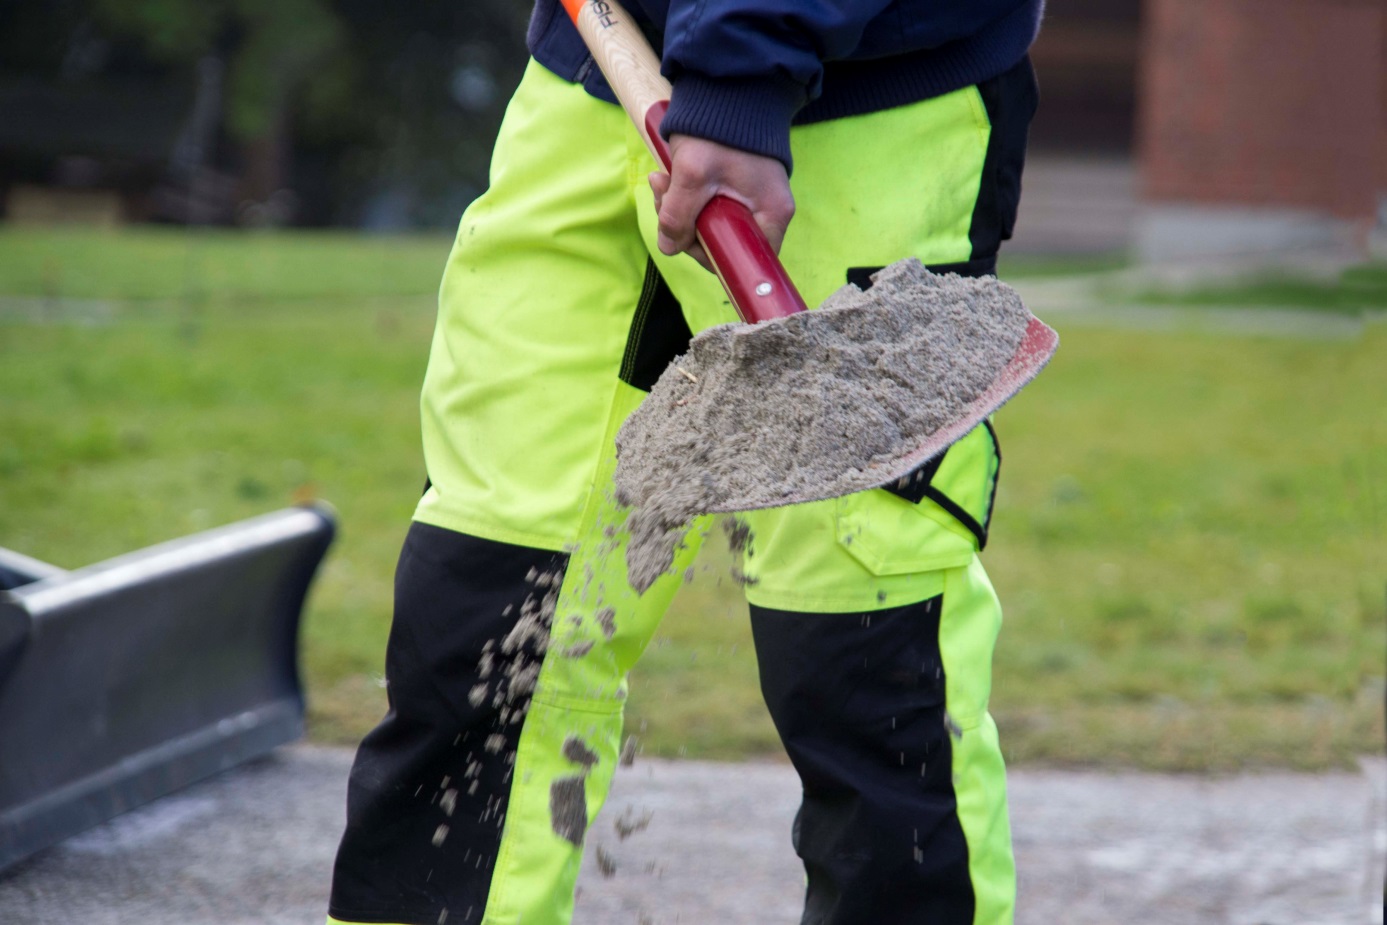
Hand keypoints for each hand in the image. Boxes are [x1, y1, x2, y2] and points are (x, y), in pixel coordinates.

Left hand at [649, 134, 793, 272]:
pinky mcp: (734, 189)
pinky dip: (683, 197)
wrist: (725, 88)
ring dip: (677, 209)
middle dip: (685, 227)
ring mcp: (749, 201)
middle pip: (721, 242)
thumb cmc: (719, 129)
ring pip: (708, 225)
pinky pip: (705, 206)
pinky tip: (667, 177)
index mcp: (771, 214)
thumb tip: (669, 246)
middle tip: (663, 197)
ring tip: (660, 181)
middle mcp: (766, 212)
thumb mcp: (693, 174)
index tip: (685, 237)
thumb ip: (678, 216)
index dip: (711, 256)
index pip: (746, 259)